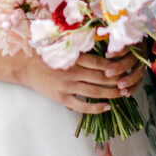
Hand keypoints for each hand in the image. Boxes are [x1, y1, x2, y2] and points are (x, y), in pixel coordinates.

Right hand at [19, 48, 144, 114]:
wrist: (26, 65)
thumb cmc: (47, 54)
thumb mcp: (64, 47)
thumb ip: (82, 51)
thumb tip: (102, 54)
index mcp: (74, 57)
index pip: (99, 63)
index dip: (114, 67)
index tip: (124, 68)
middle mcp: (72, 71)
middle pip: (100, 78)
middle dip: (117, 81)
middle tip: (129, 83)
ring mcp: (67, 86)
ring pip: (94, 92)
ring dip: (111, 94)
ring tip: (122, 94)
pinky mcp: (62, 98)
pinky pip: (82, 105)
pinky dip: (95, 108)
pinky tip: (106, 107)